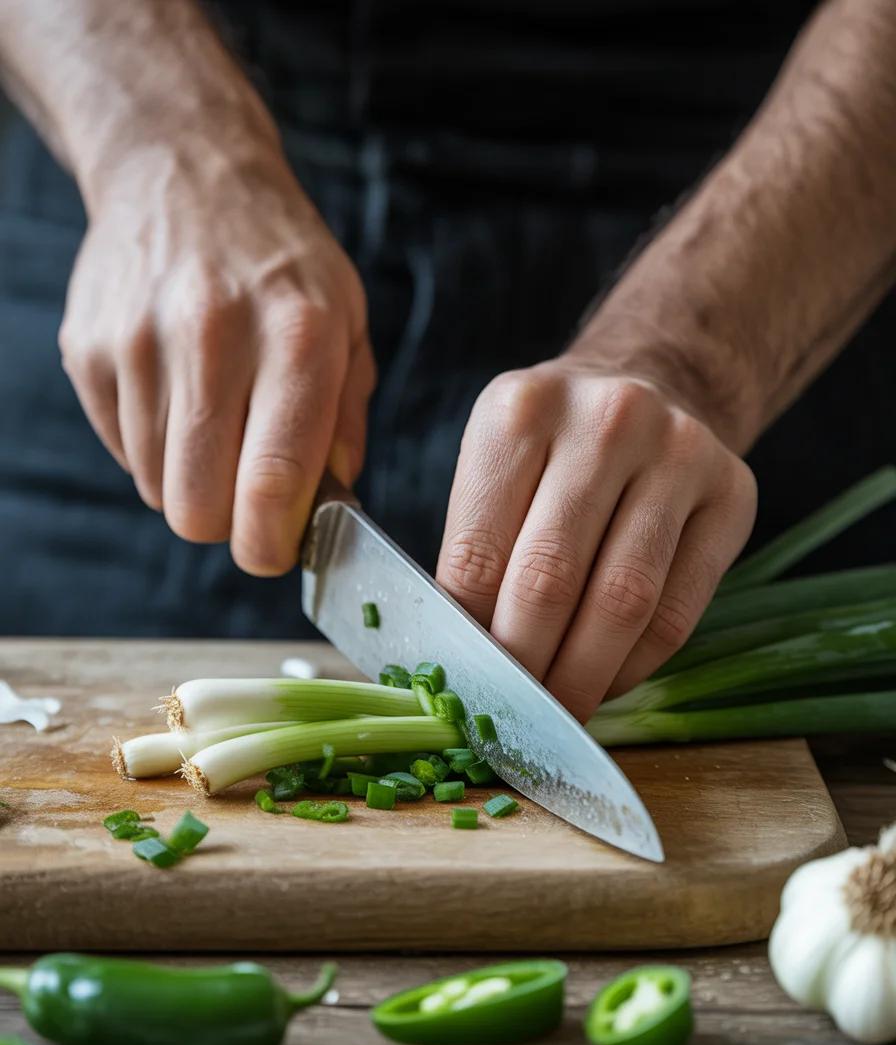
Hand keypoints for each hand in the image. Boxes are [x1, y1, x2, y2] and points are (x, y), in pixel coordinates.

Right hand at [59, 136, 373, 575]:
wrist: (183, 171)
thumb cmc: (279, 261)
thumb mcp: (347, 322)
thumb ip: (345, 420)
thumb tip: (331, 507)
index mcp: (299, 336)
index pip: (274, 481)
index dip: (271, 544)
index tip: (274, 554)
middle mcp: (214, 336)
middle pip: (199, 507)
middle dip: (225, 525)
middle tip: (245, 499)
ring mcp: (140, 342)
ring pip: (157, 488)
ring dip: (189, 479)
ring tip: (214, 419)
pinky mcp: (89, 349)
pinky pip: (121, 451)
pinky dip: (153, 447)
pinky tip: (176, 394)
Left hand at [437, 358, 757, 720]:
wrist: (653, 381)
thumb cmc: (554, 446)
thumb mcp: (495, 464)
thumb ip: (475, 549)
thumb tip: (458, 662)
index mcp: (520, 411)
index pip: (477, 555)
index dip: (468, 638)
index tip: (463, 686)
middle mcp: (605, 421)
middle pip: (550, 579)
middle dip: (525, 665)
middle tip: (510, 716)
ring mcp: (679, 452)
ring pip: (623, 601)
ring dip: (584, 676)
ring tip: (558, 713)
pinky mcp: (732, 493)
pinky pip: (678, 610)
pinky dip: (635, 665)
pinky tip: (608, 679)